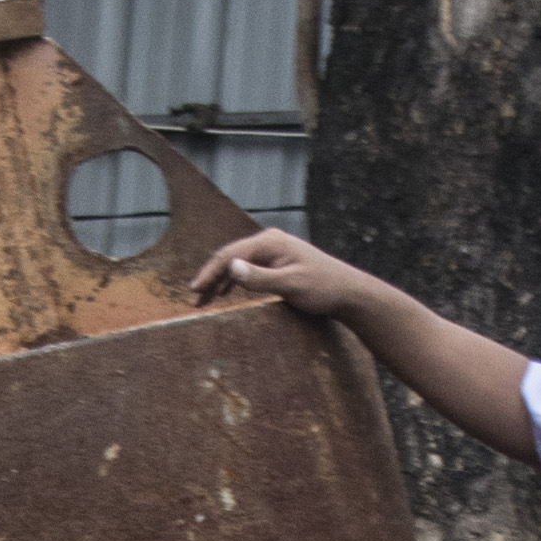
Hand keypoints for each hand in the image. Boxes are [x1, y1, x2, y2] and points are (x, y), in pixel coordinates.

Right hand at [190, 229, 386, 317]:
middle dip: (210, 277)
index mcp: (269, 242)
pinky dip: (232, 281)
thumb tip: (231, 267)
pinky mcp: (276, 261)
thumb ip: (260, 277)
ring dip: (218, 280)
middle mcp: (269, 241)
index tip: (194, 291)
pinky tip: (223, 293)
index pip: (230, 255)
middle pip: (230, 257)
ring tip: (202, 299)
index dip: (209, 273)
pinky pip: (247, 268)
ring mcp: (272, 250)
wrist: (347, 291)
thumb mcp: (290, 284)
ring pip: (237, 263)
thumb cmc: (322, 287)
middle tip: (193, 299)